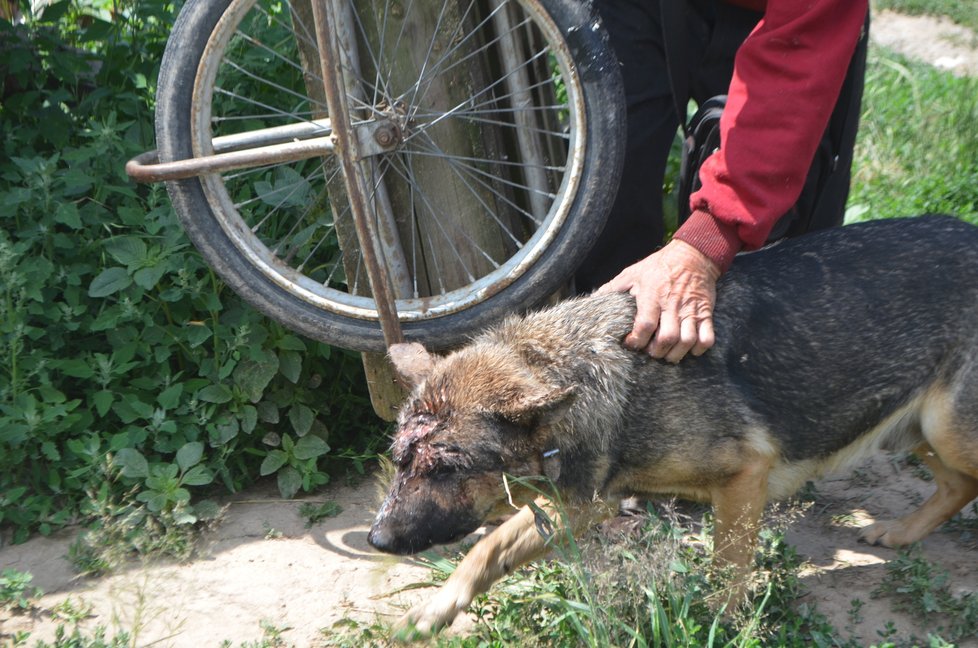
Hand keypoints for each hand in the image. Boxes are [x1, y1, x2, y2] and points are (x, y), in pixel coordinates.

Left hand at [598, 240, 720, 361]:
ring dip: (676, 354)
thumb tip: (593, 300)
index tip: (630, 344)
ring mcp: (691, 310)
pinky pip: (707, 338)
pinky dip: (699, 349)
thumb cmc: (658, 266)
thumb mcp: (632, 273)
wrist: (693, 254)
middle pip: (666, 338)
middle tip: (650, 352)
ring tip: (667, 354)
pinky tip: (689, 349)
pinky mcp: (705, 313)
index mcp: (652, 296)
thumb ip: (613, 288)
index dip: (636, 341)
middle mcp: (672, 305)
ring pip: (687, 341)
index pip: (644, 326)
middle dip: (656, 352)